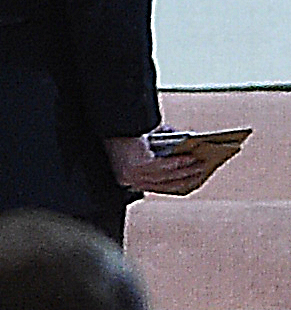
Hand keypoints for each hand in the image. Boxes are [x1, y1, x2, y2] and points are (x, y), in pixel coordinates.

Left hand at [104, 133, 225, 195]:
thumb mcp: (142, 143)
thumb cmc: (121, 132)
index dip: (175, 185)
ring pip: (168, 176)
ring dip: (187, 171)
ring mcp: (135, 174)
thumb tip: (183, 144)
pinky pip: (165, 167)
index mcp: (128, 178)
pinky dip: (179, 163)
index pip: (156, 187)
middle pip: (165, 183)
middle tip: (202, 172)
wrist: (107, 122)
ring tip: (201, 164)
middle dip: (186, 178)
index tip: (192, 183)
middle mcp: (131, 180)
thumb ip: (161, 145)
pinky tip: (190, 158)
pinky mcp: (140, 165)